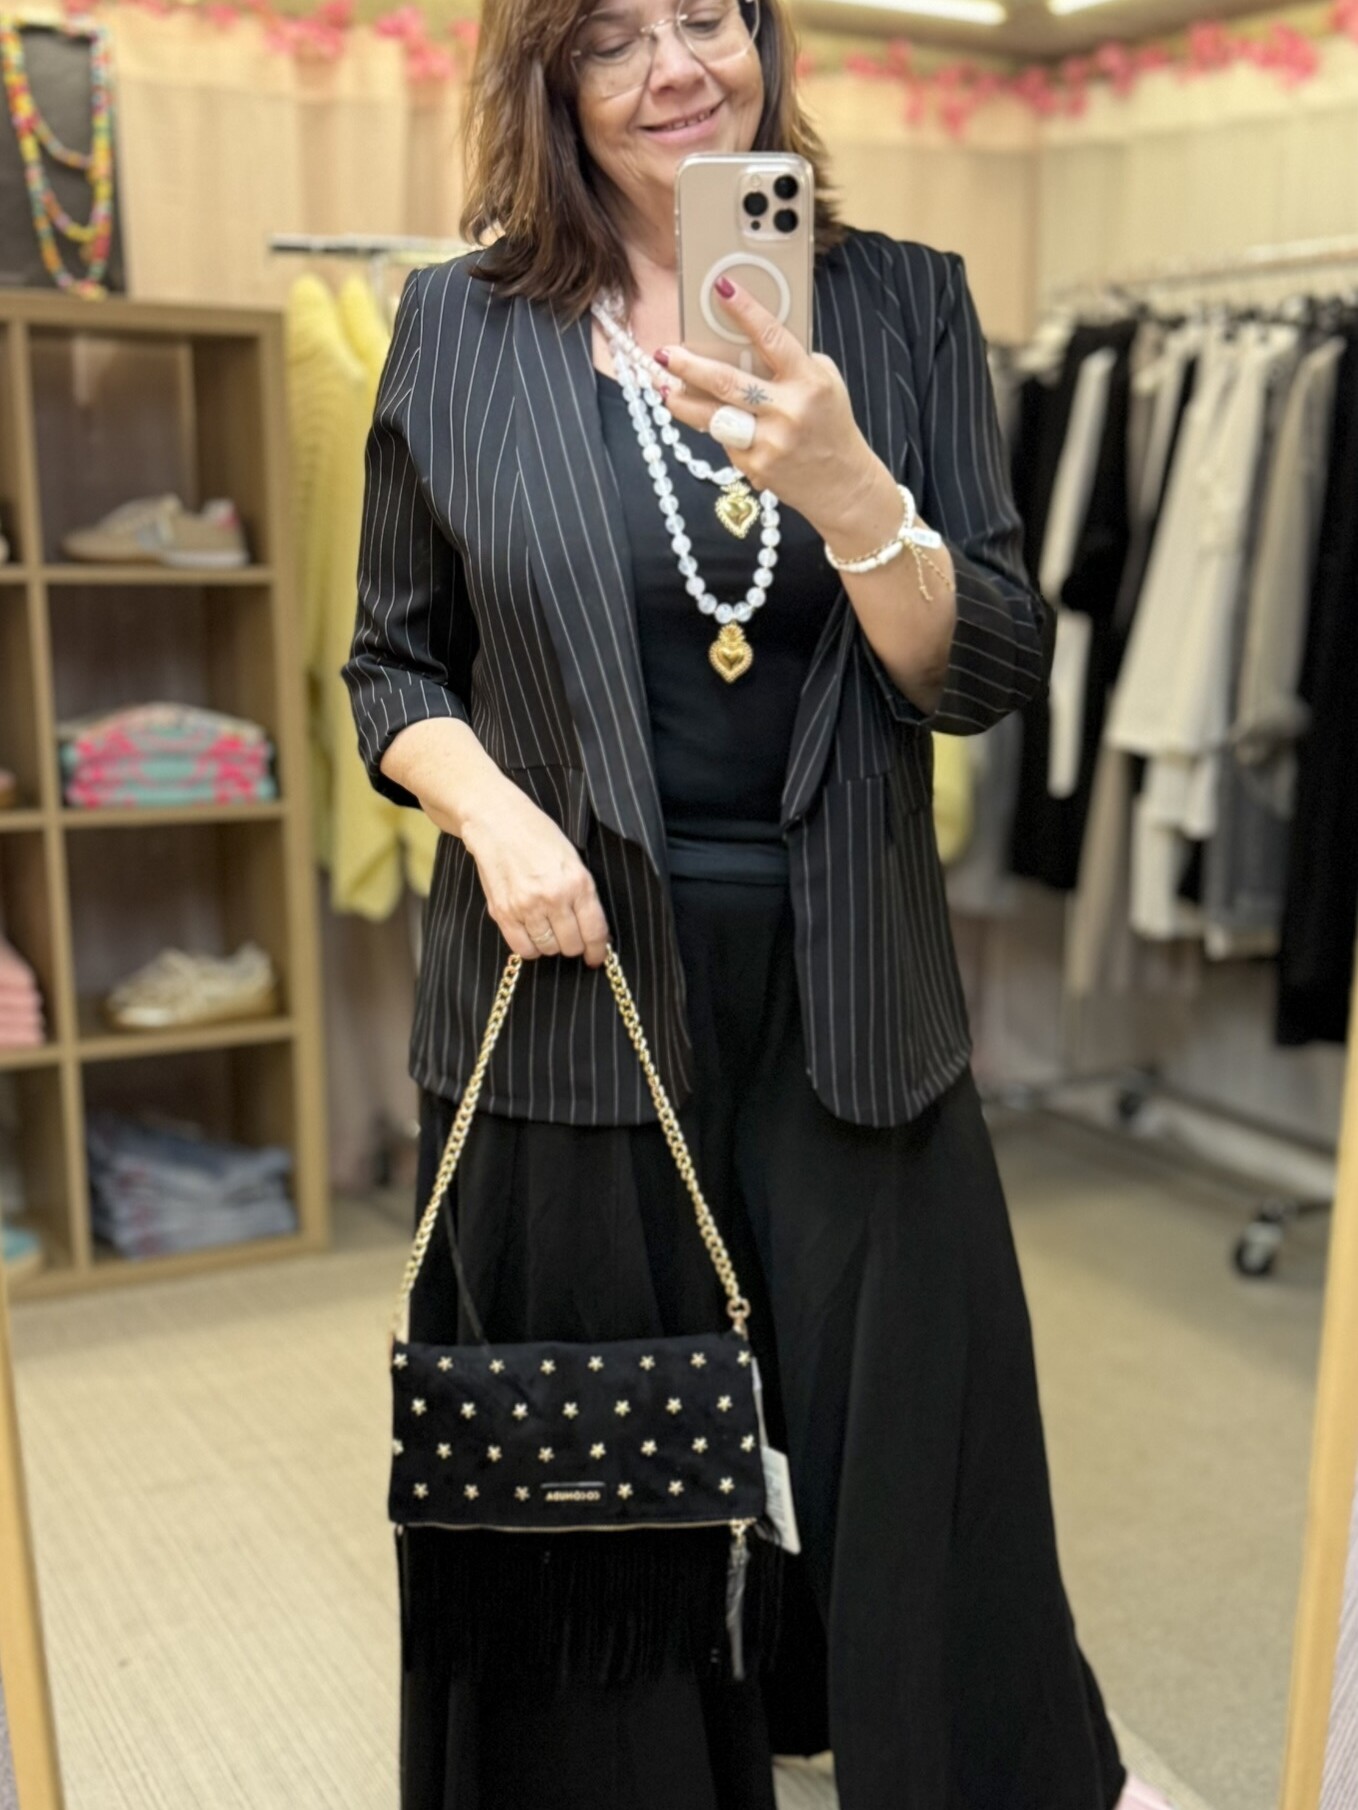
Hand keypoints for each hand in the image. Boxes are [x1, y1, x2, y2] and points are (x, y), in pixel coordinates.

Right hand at [458, 779, 609, 966]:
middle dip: (573, 944)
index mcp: (578, 882)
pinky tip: (532, 934)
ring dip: (551, 944)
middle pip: (570, 945)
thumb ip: (584, 895)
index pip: (594, 932)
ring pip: (547, 949)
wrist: (497, 821)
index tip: (596, 957)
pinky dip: (530, 947)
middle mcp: (553, 898)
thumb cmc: (538, 835)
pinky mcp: (502, 912)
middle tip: (569, 935)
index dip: (597, 951)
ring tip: (548, 927)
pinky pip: (522, 948)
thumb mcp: (573, 859)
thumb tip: (594, 931)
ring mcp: (526, 907)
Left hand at [657, 278, 881, 538]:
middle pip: (727, 382)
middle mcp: (787, 410)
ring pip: (713, 418)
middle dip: (690, 366)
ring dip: (683, 403)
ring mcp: (769, 442)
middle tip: (664, 353)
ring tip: (663, 389)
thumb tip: (746, 340)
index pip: (772, 338)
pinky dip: (718, 430)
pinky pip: (725, 442)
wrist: (843, 485)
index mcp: (808, 381)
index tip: (721, 288)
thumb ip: (791, 362)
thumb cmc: (831, 424)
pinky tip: (715, 423)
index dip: (745, 311)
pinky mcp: (755, 468)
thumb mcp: (825, 383)